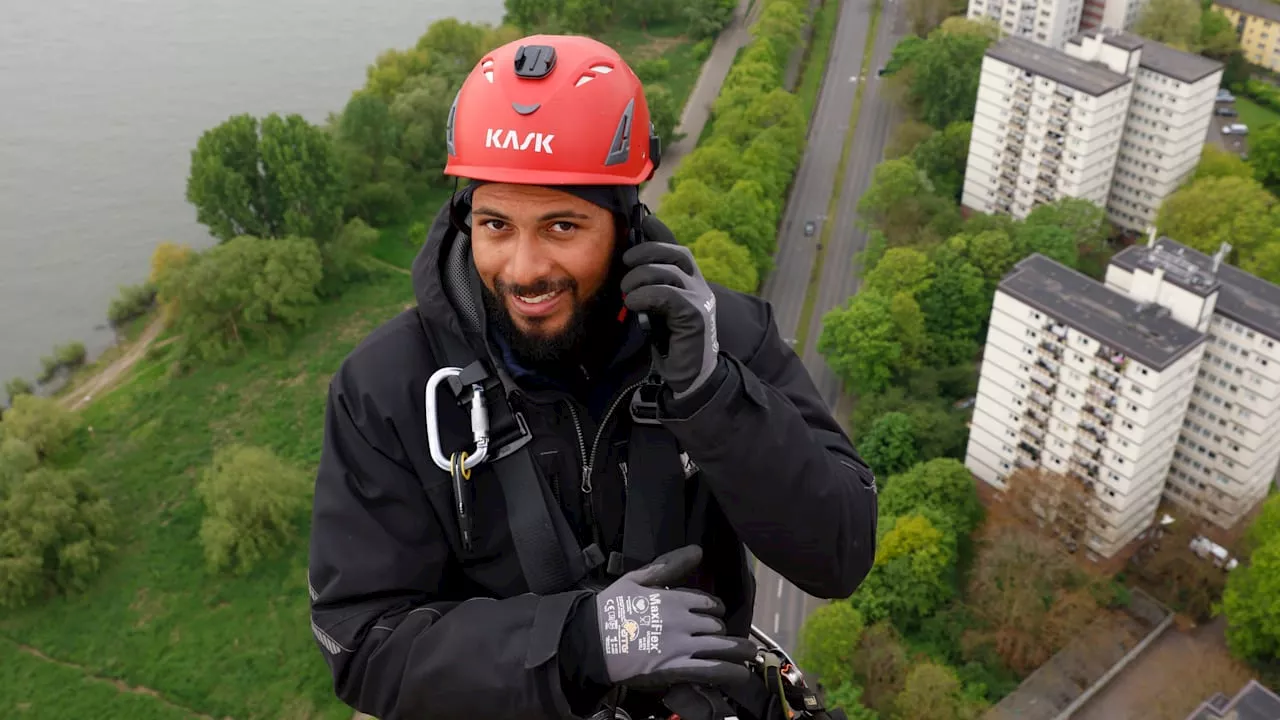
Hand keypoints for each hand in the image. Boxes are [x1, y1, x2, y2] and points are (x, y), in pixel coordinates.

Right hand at [594, 545, 755, 689]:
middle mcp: (682, 620)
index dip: (714, 609)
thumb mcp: (636, 578)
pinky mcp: (676, 668)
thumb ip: (670, 565)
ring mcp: (681, 645)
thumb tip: (698, 549)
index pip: (708, 602)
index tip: (713, 615)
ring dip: (740, 650)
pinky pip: (712, 670)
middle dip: (720, 630)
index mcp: (674, 597)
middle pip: (716, 624)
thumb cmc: (610, 609)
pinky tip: (740, 674)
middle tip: (722, 636)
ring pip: (722, 646)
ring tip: (751, 654)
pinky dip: (730, 672)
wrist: (590, 642)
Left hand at [621, 216, 720, 399]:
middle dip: (646, 251)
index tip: (641, 221)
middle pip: (675, 253)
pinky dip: (647, 294)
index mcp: (690, 282)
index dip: (659, 232)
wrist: (688, 376)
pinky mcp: (696, 316)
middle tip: (625, 262)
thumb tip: (627, 265)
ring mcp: (701, 300)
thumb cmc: (668, 343)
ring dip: (641, 276)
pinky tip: (635, 303)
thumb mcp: (654, 309)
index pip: (677, 247)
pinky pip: (669, 294)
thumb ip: (648, 288)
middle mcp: (699, 286)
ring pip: (669, 271)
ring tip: (627, 290)